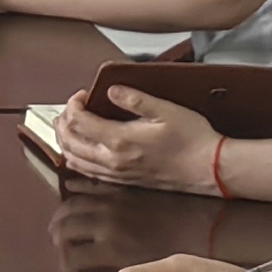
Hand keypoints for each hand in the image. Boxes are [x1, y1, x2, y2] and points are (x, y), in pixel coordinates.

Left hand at [48, 84, 210, 189]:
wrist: (208, 169)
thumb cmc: (192, 139)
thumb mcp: (166, 109)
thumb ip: (135, 99)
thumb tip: (111, 90)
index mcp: (119, 140)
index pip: (79, 121)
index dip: (74, 104)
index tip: (82, 95)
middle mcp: (112, 160)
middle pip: (69, 142)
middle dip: (63, 122)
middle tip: (70, 108)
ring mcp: (116, 173)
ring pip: (74, 160)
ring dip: (66, 141)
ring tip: (69, 126)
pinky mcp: (123, 181)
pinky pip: (88, 172)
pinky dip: (76, 159)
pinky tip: (79, 151)